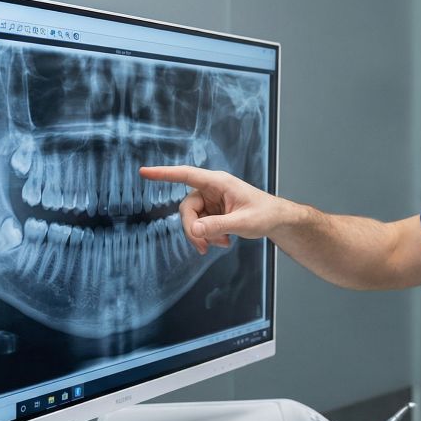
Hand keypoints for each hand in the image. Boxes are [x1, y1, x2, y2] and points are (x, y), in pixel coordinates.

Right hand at [138, 166, 289, 254]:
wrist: (276, 219)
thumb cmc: (264, 214)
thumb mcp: (243, 222)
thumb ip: (218, 225)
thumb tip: (195, 229)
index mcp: (219, 183)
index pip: (187, 175)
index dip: (164, 174)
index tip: (144, 172)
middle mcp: (212, 189)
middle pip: (187, 208)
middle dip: (193, 230)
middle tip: (204, 248)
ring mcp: (211, 200)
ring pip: (192, 219)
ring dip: (203, 235)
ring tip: (222, 244)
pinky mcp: (213, 211)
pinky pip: (200, 224)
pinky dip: (208, 236)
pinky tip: (223, 241)